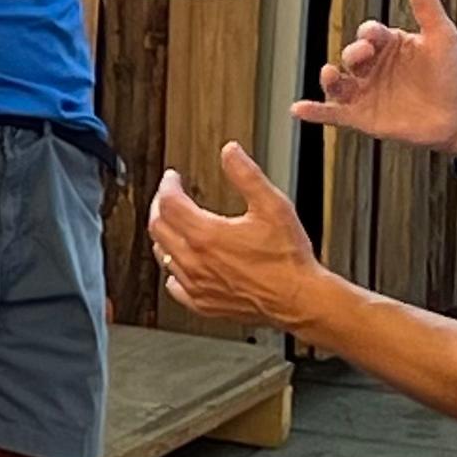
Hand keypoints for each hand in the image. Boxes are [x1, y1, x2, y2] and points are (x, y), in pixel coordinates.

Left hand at [149, 144, 329, 330]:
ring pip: (163, 256)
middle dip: (160, 207)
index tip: (172, 178)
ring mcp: (197, 284)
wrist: (299, 298)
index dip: (168, 185)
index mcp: (206, 235)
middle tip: (168, 197)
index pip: (169, 203)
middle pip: (158, 228)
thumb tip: (230, 152)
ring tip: (173, 225)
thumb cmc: (287, 257)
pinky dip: (173, 271)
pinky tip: (180, 266)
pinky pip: (175, 287)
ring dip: (164, 236)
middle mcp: (195, 260)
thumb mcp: (272, 206)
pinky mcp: (203, 304)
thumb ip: (247, 175)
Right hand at [292, 0, 456, 153]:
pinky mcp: (363, 117)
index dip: (369, 33)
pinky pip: (333, 113)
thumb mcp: (441, 35)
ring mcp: (366, 92)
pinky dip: (315, 111)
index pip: (369, 33)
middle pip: (351, 56)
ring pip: (337, 83)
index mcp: (389, 45)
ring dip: (329, 78)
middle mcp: (374, 67)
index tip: (374, 36)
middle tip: (361, 55)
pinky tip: (299, 109)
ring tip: (329, 74)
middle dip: (352, 53)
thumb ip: (426, 5)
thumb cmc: (455, 73)